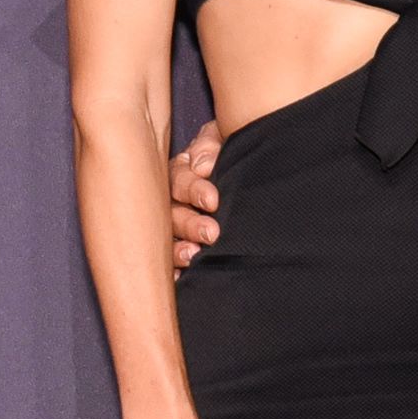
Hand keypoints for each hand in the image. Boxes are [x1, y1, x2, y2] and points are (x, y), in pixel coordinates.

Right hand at [167, 121, 221, 270]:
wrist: (249, 169)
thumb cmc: (230, 150)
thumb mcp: (222, 138)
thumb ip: (211, 146)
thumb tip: (202, 166)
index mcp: (180, 172)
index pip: (179, 179)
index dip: (193, 190)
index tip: (213, 200)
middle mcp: (171, 200)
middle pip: (172, 213)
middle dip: (190, 224)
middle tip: (212, 233)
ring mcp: (173, 226)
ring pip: (168, 239)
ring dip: (178, 249)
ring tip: (193, 257)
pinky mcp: (180, 248)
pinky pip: (170, 262)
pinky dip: (172, 272)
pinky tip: (178, 280)